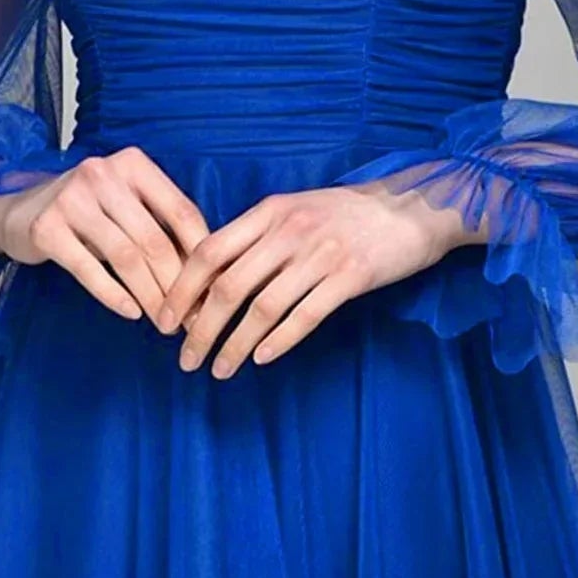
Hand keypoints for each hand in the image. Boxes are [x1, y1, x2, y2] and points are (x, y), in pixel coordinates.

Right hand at [0, 147, 211, 328]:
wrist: (17, 212)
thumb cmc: (87, 211)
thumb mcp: (126, 204)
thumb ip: (161, 226)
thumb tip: (207, 274)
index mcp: (133, 164)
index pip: (181, 211)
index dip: (201, 256)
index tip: (212, 291)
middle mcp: (103, 173)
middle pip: (154, 239)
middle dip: (176, 286)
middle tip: (187, 319)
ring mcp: (72, 198)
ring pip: (125, 256)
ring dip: (148, 295)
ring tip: (161, 322)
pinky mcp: (46, 228)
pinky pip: (89, 268)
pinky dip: (114, 295)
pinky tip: (130, 313)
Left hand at [156, 181, 463, 377]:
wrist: (411, 208)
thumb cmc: (348, 213)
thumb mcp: (296, 209)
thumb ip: (258, 235)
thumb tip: (213, 276)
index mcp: (270, 211)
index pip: (209, 250)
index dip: (182, 288)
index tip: (166, 320)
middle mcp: (289, 231)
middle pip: (229, 286)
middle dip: (201, 328)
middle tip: (186, 359)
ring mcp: (320, 254)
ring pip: (262, 308)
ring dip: (234, 344)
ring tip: (219, 370)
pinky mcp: (350, 277)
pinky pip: (304, 316)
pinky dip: (278, 342)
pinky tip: (262, 359)